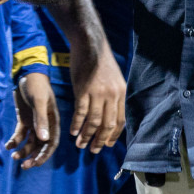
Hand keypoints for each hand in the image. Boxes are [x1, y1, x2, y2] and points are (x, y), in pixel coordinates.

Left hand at [9, 72, 58, 168]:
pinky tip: (8, 146)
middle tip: (23, 166)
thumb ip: (41, 120)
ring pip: (30, 143)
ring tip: (14, 157)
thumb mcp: (39, 102)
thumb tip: (44, 140)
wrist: (27, 74)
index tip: (36, 163)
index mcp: (53, 122)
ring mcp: (34, 123)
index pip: (51, 143)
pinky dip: (15, 141)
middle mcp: (44, 125)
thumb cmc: (37, 86)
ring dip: (23, 151)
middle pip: (40, 146)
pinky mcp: (24, 120)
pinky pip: (20, 135)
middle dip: (33, 157)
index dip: (45, 155)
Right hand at [66, 37, 125, 152]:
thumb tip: (110, 113)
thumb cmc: (100, 60)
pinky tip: (72, 131)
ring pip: (93, 121)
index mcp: (121, 93)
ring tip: (80, 144)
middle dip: (100, 140)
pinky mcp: (83, 90)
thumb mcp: (114, 78)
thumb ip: (113, 95)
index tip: (107, 144)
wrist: (90, 43)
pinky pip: (80, 112)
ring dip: (86, 135)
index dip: (113, 135)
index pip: (120, 121)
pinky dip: (76, 124)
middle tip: (93, 150)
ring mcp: (97, 93)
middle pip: (107, 124)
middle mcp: (112, 95)